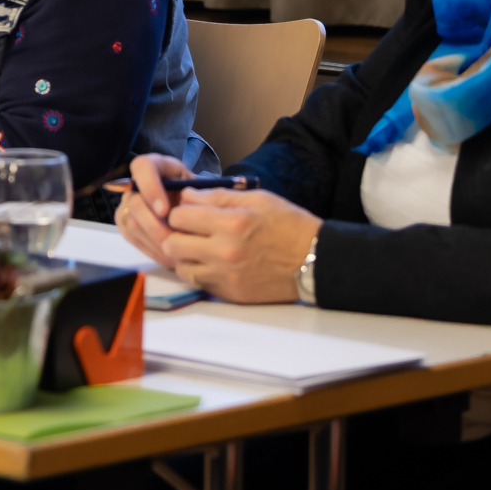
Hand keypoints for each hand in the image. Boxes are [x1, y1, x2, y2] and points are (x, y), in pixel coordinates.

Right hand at [114, 152, 193, 264]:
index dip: (150, 188)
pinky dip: (152, 250)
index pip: (142, 167)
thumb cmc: (202, 201)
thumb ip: (199, 194)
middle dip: (154, 224)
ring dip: (155, 240)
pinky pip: (132, 238)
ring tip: (177, 252)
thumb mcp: (205, 192)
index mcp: (158, 166)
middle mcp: (138, 182)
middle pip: (134, 201)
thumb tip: (189, 203)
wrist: (197, 215)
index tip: (165, 211)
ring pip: (132, 223)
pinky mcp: (125, 222)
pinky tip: (170, 256)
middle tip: (174, 240)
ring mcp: (129, 203)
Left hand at [120, 153, 321, 303]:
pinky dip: (201, 273)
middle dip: (176, 234)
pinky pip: (200, 284)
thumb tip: (187, 195)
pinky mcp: (232, 294)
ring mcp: (227, 276)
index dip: (180, 211)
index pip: (179, 216)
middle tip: (189, 230)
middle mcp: (225, 252)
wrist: (316, 261)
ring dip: (185, 256)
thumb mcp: (258, 199)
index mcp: (232, 223)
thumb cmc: (289, 225)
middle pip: (173, 243)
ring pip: (182, 267)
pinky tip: (213, 263)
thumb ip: (219, 196)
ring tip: (200, 248)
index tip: (189, 211)